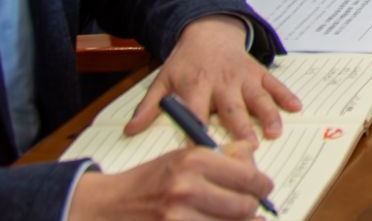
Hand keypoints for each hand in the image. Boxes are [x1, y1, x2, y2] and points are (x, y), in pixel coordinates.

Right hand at [70, 139, 274, 220]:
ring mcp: (178, 217)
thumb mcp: (181, 157)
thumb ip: (220, 157)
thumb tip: (253, 157)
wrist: (107, 205)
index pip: (247, 176)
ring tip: (240, 218)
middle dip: (253, 208)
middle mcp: (187, 188)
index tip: (264, 189)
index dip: (262, 185)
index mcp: (193, 160)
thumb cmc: (148, 180)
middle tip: (252, 206)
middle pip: (244, 206)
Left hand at [126, 16, 298, 143]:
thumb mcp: (162, 81)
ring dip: (267, 114)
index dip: (200, 130)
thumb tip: (130, 131)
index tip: (204, 151)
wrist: (208, 30)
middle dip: (241, 127)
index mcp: (195, 86)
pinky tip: (296, 107)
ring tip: (274, 131)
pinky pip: (274, 83)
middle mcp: (221, 82)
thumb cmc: (184, 63)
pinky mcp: (258, 71)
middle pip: (231, 107)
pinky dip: (285, 94)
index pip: (196, 111)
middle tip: (249, 147)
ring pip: (256, 97)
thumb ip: (148, 107)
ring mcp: (242, 76)